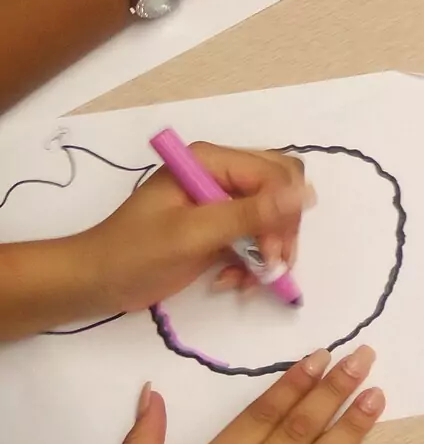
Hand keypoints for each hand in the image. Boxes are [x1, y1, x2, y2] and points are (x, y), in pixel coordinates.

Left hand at [78, 143, 309, 313]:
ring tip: (246, 280)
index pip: (275, 173)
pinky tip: (232, 279)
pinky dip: (254, 262)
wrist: (95, 283)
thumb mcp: (193, 233)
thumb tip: (308, 195)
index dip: (283, 212)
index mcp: (210, 160)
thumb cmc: (135, 253)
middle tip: (269, 266)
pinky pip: (259, 237)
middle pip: (281, 191)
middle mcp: (220, 172)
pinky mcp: (221, 226)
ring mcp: (222, 199)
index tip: (273, 254)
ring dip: (268, 252)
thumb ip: (250, 213)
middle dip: (280, 232)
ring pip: (275, 216)